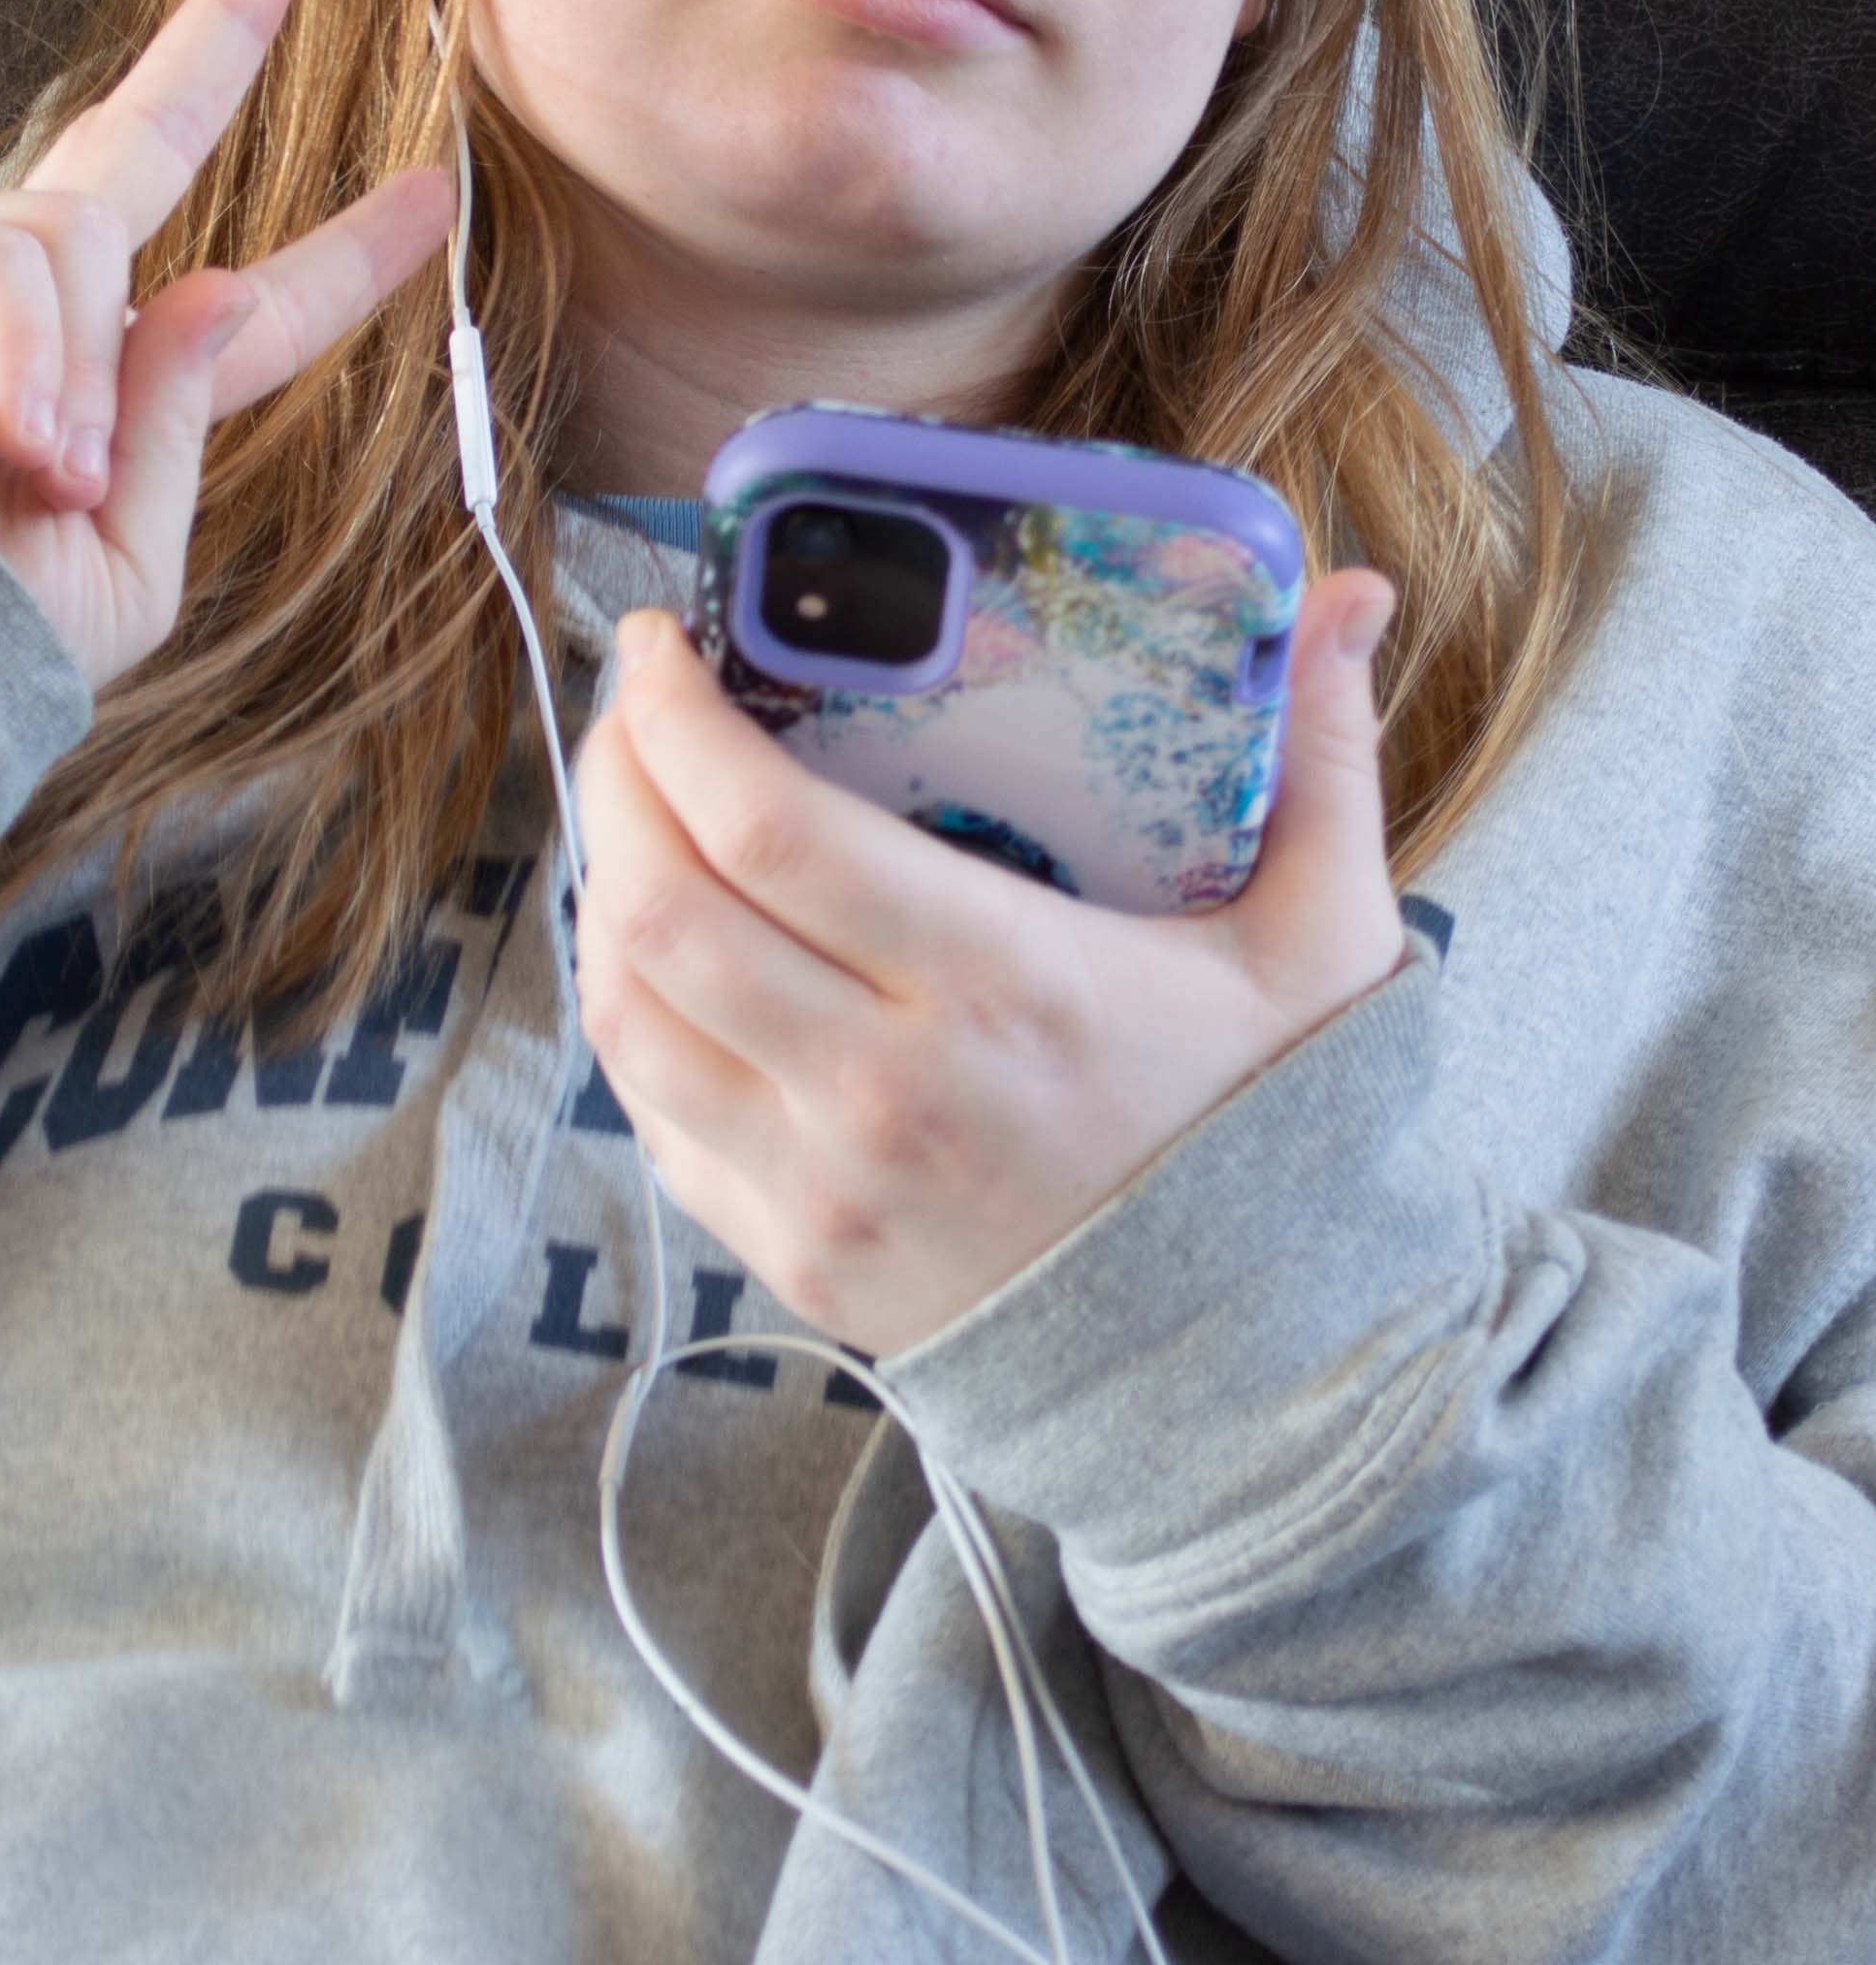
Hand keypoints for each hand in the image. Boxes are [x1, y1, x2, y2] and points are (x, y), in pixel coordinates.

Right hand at [0, 0, 454, 692]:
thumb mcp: (127, 562)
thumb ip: (180, 425)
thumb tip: (211, 281)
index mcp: (117, 399)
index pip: (248, 312)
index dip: (342, 256)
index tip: (433, 195)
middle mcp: (35, 318)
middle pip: (140, 139)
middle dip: (220, 31)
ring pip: (77, 237)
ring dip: (82, 370)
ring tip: (52, 473)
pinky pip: (3, 259)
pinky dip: (31, 354)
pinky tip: (18, 439)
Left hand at [572, 575, 1408, 1359]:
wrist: (1253, 1370)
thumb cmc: (1269, 1130)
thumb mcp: (1325, 943)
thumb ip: (1328, 759)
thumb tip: (1360, 594)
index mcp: (999, 985)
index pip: (765, 830)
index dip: (677, 721)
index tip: (659, 643)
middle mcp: (883, 1090)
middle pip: (663, 909)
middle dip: (615, 781)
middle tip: (636, 709)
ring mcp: (821, 1187)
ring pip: (627, 1016)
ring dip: (604, 895)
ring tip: (637, 815)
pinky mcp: (790, 1256)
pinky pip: (653, 1119)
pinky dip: (634, 1018)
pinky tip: (664, 953)